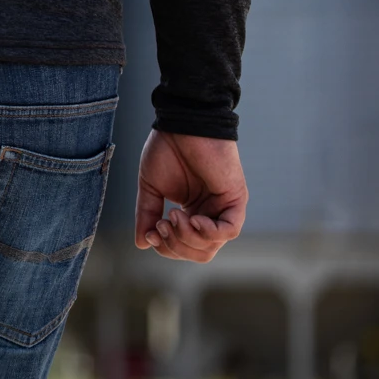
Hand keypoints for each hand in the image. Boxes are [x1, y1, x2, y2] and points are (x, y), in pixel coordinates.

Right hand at [134, 130, 246, 262]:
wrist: (182, 125)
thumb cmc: (167, 150)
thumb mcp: (151, 188)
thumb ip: (148, 215)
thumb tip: (142, 243)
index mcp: (192, 212)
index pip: (183, 248)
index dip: (165, 247)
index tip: (152, 231)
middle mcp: (210, 214)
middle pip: (199, 253)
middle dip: (175, 245)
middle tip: (163, 224)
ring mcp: (224, 208)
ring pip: (212, 246)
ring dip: (187, 237)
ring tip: (174, 215)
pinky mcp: (236, 199)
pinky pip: (229, 231)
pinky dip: (208, 231)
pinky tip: (192, 216)